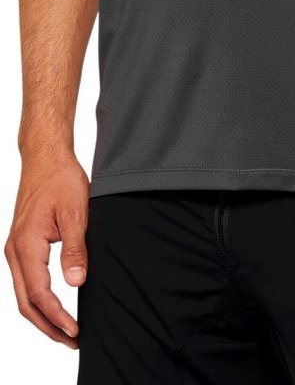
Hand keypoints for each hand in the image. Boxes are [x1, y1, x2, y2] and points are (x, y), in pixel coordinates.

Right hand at [5, 154, 89, 347]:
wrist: (45, 157)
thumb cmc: (60, 178)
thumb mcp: (75, 212)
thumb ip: (75, 249)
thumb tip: (76, 282)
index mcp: (26, 245)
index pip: (40, 294)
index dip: (57, 316)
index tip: (75, 331)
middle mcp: (14, 251)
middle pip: (26, 303)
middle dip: (47, 326)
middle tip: (71, 340)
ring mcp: (14, 248)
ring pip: (23, 294)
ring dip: (42, 315)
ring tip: (64, 330)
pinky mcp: (20, 244)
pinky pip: (25, 280)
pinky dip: (37, 299)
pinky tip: (53, 305)